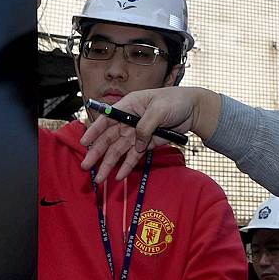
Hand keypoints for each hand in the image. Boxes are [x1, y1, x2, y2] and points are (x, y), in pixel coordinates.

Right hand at [78, 87, 220, 178]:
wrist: (194, 109)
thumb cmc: (176, 101)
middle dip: (97, 153)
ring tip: (100, 178)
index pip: (107, 119)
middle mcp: (130, 120)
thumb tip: (136, 145)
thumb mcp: (159, 110)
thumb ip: (144, 126)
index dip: (94, 131)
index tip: (83, 142)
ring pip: (119, 150)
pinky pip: (134, 156)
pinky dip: (126, 166)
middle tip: (86, 166)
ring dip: (109, 164)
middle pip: (109, 138)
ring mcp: (138, 133)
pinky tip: (119, 176)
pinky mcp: (147, 143)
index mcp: (129, 106)